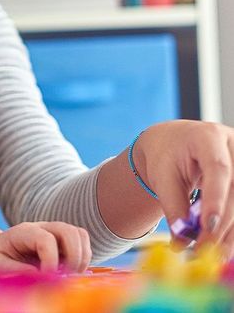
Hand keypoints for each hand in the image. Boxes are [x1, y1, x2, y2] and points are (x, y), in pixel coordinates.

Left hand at [0, 222, 90, 272]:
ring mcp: (54, 233)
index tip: (48, 277)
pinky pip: (82, 244)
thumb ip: (17, 270)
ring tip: (70, 274)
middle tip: (66, 276)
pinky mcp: (62, 242)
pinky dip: (83, 259)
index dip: (51, 260)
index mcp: (23, 232)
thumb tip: (40, 276)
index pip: (46, 239)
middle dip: (74, 256)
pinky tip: (70, 272)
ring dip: (81, 257)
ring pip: (80, 235)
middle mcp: (42, 228)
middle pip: (69, 230)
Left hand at [134, 120, 233, 255]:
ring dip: (231, 232)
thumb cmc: (166, 155)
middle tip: (204, 249)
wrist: (174, 142)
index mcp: (207, 137)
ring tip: (214, 254)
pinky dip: (233, 228)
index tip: (207, 226)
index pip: (218, 167)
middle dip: (221, 224)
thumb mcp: (162, 177)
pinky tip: (223, 244)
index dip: (216, 198)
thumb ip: (173, 206)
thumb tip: (182, 242)